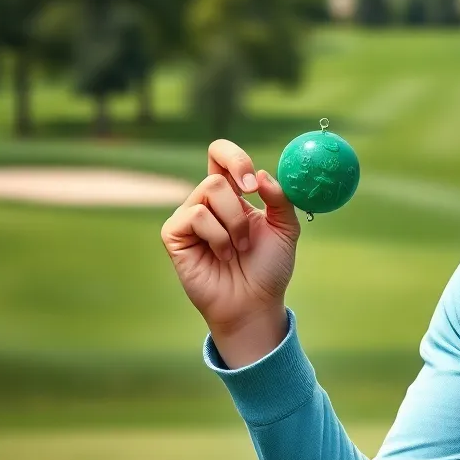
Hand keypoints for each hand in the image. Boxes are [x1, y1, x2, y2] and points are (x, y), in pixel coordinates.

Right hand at [161, 139, 301, 337]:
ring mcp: (189, 217)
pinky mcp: (174, 234)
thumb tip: (261, 174)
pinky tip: (222, 255)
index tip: (252, 182)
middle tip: (251, 226)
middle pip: (216, 175)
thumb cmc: (269, 268)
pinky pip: (195, 215)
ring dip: (234, 223)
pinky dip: (217, 235)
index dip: (234, 158)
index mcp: (233, 196)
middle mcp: (208, 202)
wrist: (255, 302)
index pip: (221, 157)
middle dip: (240, 202)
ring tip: (239, 249)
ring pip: (208, 191)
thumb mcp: (286, 229)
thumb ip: (280, 199)